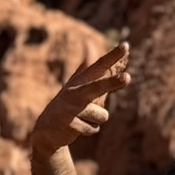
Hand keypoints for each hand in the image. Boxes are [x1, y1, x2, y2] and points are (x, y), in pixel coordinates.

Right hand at [30, 41, 131, 157]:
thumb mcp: (78, 86)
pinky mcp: (69, 124)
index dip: (113, 56)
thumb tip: (89, 43)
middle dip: (112, 82)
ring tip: (82, 118)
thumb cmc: (69, 106)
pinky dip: (89, 130)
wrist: (47, 130)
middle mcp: (74, 91)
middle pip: (97, 87)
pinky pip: (93, 129)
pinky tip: (76, 127)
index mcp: (80, 81)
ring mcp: (70, 108)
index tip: (126, 45)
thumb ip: (90, 71)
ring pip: (102, 115)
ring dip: (96, 120)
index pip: (99, 66)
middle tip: (127, 77)